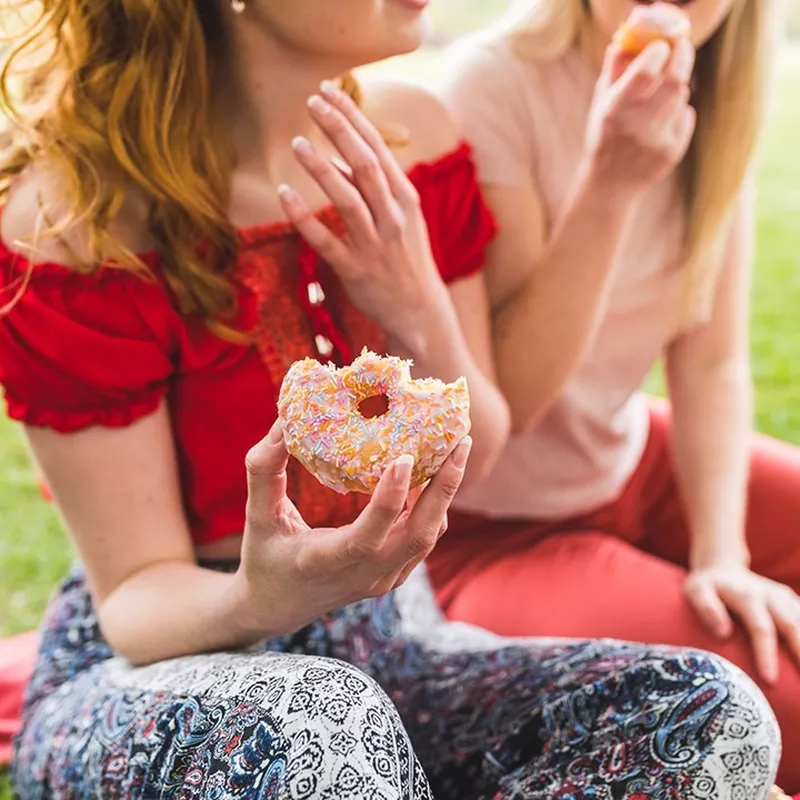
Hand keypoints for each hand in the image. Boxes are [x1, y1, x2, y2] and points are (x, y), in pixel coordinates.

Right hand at [234, 421, 471, 635]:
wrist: (278, 607)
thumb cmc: (265, 557)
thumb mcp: (257, 516)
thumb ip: (264, 471)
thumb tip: (282, 424)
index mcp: (325, 563)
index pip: (366, 537)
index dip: (389, 500)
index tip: (404, 458)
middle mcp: (364, 575)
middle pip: (418, 536)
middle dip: (444, 488)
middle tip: (459, 441)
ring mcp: (384, 579)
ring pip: (428, 536)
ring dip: (445, 493)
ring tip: (454, 448)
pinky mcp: (394, 575)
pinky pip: (423, 539)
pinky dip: (434, 506)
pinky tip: (432, 472)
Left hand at [278, 81, 448, 350]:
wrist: (421, 310)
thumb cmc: (406, 257)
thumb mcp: (401, 217)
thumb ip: (373, 187)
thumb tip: (339, 156)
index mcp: (405, 198)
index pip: (378, 148)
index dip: (353, 117)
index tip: (330, 90)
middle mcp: (393, 217)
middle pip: (365, 164)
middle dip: (339, 129)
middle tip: (311, 101)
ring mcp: (375, 245)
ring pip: (347, 200)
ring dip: (322, 169)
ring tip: (297, 144)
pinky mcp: (355, 271)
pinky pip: (326, 241)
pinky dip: (304, 218)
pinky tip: (284, 195)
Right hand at [583, 35, 696, 193]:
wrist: (610, 186)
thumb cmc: (604, 137)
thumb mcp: (601, 105)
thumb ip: (614, 70)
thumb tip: (629, 37)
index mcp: (614, 112)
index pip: (645, 71)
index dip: (658, 51)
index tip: (660, 44)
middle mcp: (637, 127)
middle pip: (674, 80)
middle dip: (682, 56)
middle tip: (681, 46)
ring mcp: (657, 141)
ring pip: (681, 97)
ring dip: (675, 87)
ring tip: (660, 95)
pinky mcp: (673, 152)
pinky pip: (686, 116)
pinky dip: (678, 112)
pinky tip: (661, 124)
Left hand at [685, 564, 799, 683]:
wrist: (723, 568)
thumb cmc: (707, 587)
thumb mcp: (696, 591)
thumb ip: (706, 608)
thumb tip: (722, 633)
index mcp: (747, 596)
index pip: (761, 628)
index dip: (766, 654)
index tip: (770, 681)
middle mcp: (772, 596)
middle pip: (793, 627)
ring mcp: (786, 599)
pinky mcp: (794, 603)